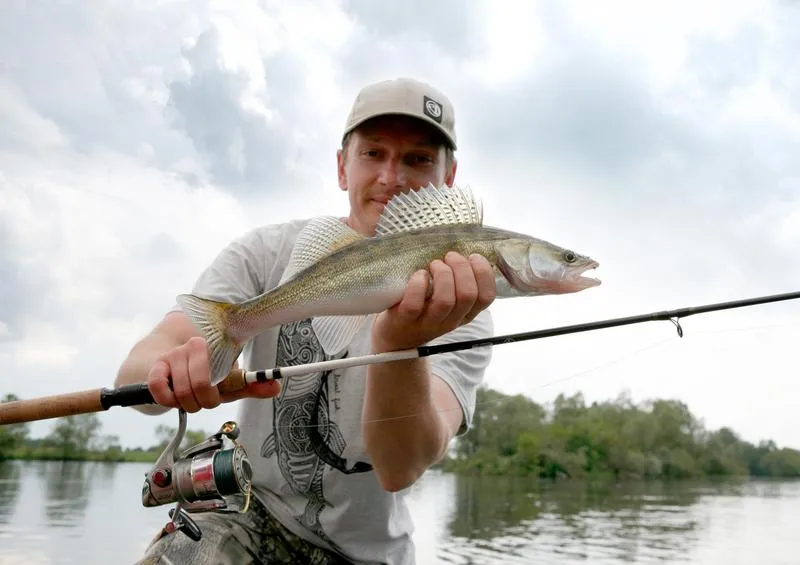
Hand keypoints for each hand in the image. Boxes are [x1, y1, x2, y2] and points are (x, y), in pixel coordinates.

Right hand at [147, 336, 279, 411]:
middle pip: (201, 387)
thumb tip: (277, 387)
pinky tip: (172, 398)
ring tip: (188, 399)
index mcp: (214, 348)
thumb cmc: (202, 377)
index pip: (224, 376)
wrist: (166, 369)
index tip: (216, 395)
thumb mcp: (226, 382)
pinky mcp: (154, 368)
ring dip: (186, 404)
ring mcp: (173, 356)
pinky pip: (159, 389)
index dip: (219, 393)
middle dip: (203, 402)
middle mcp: (193, 347)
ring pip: (182, 392)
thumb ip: (250, 386)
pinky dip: (167, 400)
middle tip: (202, 400)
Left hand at [371, 252, 495, 352]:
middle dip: (461, 268)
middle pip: (468, 295)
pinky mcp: (405, 320)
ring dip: (442, 275)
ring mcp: (428, 322)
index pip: (487, 296)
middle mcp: (451, 320)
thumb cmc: (425, 308)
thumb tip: (465, 245)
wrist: (396, 336)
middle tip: (450, 256)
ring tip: (434, 264)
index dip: (484, 273)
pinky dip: (418, 284)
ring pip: (445, 300)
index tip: (473, 257)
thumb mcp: (448, 298)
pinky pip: (415, 303)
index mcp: (466, 313)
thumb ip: (459, 281)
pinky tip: (419, 275)